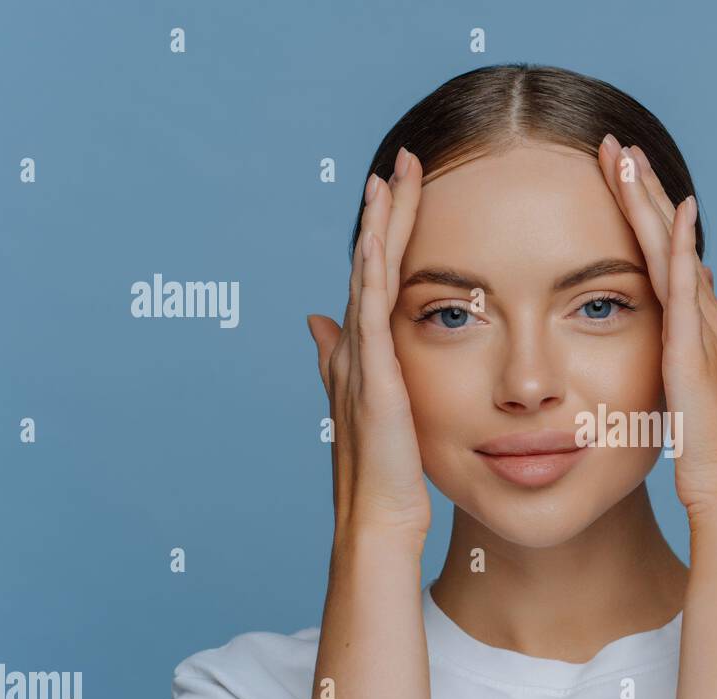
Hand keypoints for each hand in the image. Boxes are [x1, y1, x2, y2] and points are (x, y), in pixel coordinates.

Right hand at [306, 147, 431, 539]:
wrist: (377, 518)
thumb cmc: (384, 473)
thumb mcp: (371, 406)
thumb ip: (342, 362)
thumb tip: (316, 320)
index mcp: (362, 353)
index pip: (377, 279)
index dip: (388, 233)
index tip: (401, 189)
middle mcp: (354, 348)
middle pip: (370, 264)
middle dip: (384, 212)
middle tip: (400, 161)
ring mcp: (359, 361)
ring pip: (368, 279)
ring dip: (379, 227)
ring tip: (390, 177)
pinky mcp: (371, 378)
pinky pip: (370, 314)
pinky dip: (373, 274)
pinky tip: (379, 239)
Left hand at [596, 134, 716, 527]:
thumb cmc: (716, 458)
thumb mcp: (712, 391)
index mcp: (704, 333)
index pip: (672, 261)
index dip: (652, 217)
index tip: (626, 177)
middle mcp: (709, 324)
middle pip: (673, 243)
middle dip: (647, 193)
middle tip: (620, 145)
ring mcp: (706, 338)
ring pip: (676, 255)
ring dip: (654, 204)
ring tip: (628, 156)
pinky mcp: (697, 358)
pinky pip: (687, 294)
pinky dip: (682, 251)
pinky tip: (675, 212)